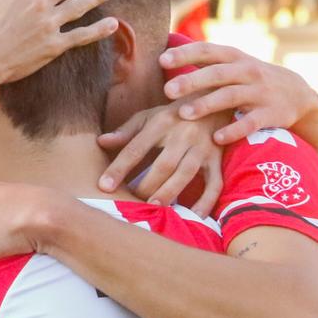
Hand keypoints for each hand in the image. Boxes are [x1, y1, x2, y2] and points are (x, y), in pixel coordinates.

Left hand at [96, 102, 224, 214]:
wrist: (212, 101)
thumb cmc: (172, 115)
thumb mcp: (147, 117)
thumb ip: (125, 131)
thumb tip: (101, 142)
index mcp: (160, 123)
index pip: (136, 148)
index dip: (119, 168)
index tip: (104, 187)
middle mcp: (183, 134)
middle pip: (163, 164)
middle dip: (146, 186)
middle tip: (130, 204)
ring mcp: (202, 147)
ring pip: (186, 173)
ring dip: (170, 192)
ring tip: (154, 208)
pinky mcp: (217, 159)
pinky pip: (215, 183)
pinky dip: (206, 201)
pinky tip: (194, 216)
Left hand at [157, 41, 317, 144]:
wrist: (298, 94)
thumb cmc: (250, 78)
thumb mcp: (233, 63)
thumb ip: (203, 60)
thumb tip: (161, 54)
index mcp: (234, 57)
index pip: (207, 51)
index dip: (186, 54)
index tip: (162, 59)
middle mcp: (247, 72)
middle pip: (217, 74)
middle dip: (192, 80)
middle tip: (167, 90)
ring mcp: (260, 92)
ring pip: (231, 96)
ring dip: (207, 104)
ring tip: (184, 113)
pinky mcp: (271, 114)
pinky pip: (251, 123)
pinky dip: (234, 130)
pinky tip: (216, 138)